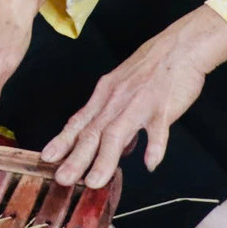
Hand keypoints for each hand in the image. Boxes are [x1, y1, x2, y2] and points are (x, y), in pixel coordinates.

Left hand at [40, 5, 226, 187]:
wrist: (180, 45)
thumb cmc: (151, 67)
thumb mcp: (124, 88)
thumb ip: (116, 117)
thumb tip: (116, 148)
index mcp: (105, 96)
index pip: (79, 122)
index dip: (62, 141)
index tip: (46, 158)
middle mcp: (116, 100)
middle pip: (93, 132)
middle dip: (76, 158)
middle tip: (63, 179)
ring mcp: (139, 104)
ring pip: (117, 133)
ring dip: (105, 159)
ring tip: (95, 182)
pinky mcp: (163, 106)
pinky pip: (158, 129)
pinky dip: (155, 147)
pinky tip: (150, 164)